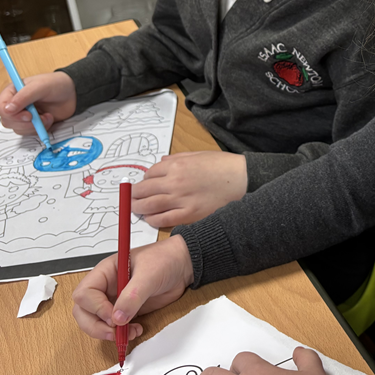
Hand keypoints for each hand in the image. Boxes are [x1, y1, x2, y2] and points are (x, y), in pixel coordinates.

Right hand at [0, 71, 75, 134]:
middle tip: (38, 116)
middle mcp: (15, 104)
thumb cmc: (56, 84)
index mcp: (12, 92)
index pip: (0, 107)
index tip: (27, 115)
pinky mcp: (32, 123)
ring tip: (46, 116)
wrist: (72, 93)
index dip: (11, 114)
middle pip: (7, 121)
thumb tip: (7, 109)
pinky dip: (40, 129)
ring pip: (18, 129)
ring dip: (34, 126)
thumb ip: (23, 97)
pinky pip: (29, 133)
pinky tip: (48, 119)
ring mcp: (23, 115)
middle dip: (25, 122)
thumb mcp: (40, 86)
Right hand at [71, 235, 193, 340]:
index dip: (95, 308)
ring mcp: (115, 300)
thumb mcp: (149, 274)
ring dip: (108, 333)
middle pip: (83, 312)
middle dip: (95, 326)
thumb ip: (132, 296)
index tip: (113, 316)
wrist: (183, 265)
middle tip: (114, 332)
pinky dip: (121, 334)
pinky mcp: (126, 311)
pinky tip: (135, 330)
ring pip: (96, 322)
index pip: (84, 294)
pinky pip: (114, 327)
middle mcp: (106, 287)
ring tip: (128, 333)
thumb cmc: (165, 259)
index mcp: (105, 272)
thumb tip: (117, 318)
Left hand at [132, 152, 248, 227]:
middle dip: (135, 195)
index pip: (150, 173)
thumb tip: (161, 162)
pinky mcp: (188, 214)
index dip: (144, 179)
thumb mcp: (199, 155)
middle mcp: (174, 182)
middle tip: (132, 198)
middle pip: (144, 190)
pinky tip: (151, 219)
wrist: (242, 180)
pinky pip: (162, 219)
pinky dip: (152, 220)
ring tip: (135, 209)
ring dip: (138, 208)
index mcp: (177, 164)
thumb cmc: (223, 166)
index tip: (144, 184)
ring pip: (148, 206)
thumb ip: (177, 158)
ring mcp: (180, 199)